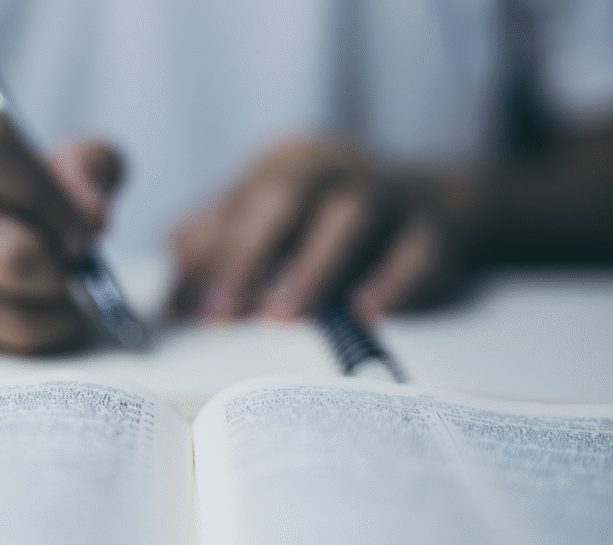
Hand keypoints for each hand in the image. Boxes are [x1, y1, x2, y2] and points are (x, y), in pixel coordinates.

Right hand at [0, 96, 121, 352]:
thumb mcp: (6, 149)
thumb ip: (78, 167)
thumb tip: (94, 216)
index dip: (53, 197)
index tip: (80, 225)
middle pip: (10, 253)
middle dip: (61, 272)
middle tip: (71, 270)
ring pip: (2, 313)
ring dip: (50, 314)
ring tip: (54, 297)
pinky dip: (17, 339)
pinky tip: (18, 315)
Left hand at [172, 137, 480, 325]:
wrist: (436, 202)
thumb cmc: (331, 222)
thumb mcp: (271, 224)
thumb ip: (219, 253)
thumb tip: (175, 301)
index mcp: (287, 163)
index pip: (241, 203)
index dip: (212, 254)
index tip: (191, 307)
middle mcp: (335, 167)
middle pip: (288, 195)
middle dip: (250, 252)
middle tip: (227, 310)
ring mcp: (391, 192)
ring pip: (352, 214)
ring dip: (314, 264)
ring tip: (285, 313)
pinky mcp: (437, 226)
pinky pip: (419, 248)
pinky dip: (394, 281)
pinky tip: (367, 313)